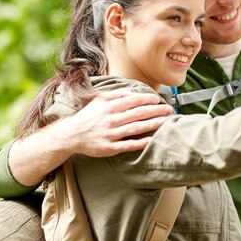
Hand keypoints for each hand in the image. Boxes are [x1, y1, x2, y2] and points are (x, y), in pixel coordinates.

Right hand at [56, 89, 173, 156]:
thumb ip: (115, 95)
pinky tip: (152, 140)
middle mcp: (111, 119)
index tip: (158, 100)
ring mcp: (110, 134)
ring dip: (152, 125)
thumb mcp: (98, 100)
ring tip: (165, 122)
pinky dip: (140, 142)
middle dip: (156, 111)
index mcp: (109, 106)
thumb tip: (132, 92)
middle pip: (138, 113)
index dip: (147, 99)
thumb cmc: (88, 116)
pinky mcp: (109, 148)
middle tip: (169, 110)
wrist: (70, 135)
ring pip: (135, 128)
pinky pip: (128, 145)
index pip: (133, 100)